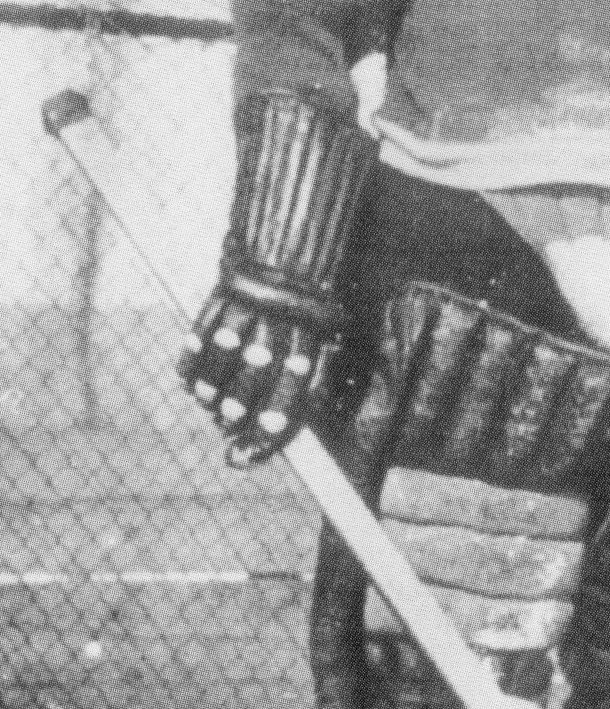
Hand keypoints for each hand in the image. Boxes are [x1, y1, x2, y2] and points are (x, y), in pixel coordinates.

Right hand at [178, 285, 331, 465]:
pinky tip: (188, 378)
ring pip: (222, 357)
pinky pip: (200, 335)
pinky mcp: (226, 296)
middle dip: (235, 408)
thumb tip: (276, 433)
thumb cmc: (306, 314)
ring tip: (207, 400)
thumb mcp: (322, 345)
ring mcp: (250, 311)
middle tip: (226, 422)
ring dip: (210, 387)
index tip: (247, 453)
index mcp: (307, 345)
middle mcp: (278, 329)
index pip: (290, 396)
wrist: (291, 255)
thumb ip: (309, 388)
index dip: (268, 429)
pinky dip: (190, 362)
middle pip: (253, 379)